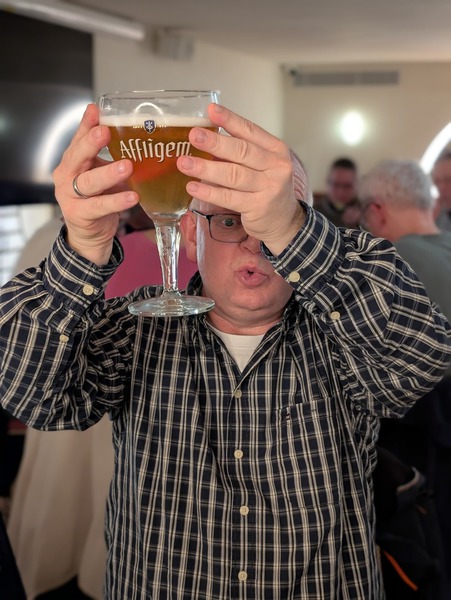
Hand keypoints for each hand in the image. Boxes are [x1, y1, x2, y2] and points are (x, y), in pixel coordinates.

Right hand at [52, 104, 138, 264]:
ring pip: (88, 183)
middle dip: (91, 143)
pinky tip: (132, 197)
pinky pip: (100, 206)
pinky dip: (117, 201)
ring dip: (108, 174)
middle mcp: (66, 176)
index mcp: (72, 161)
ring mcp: (70, 196)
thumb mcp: (100, 173)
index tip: (96, 110)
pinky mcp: (79, 215)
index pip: (78, 139)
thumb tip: (133, 132)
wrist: (90, 235)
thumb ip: (110, 155)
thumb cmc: (97, 199)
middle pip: (77, 156)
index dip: (86, 124)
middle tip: (106, 132)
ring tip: (127, 166)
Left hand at [177, 104, 304, 254]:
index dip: (230, 120)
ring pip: (233, 175)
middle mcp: (275, 167)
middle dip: (215, 143)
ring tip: (185, 163)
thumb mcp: (262, 165)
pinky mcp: (258, 207)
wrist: (284, 221)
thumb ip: (240, 153)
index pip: (251, 131)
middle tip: (194, 135)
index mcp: (276, 150)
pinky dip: (209, 192)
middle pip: (242, 151)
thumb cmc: (267, 188)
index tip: (211, 110)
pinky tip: (193, 187)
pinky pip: (229, 197)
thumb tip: (206, 138)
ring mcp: (268, 188)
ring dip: (206, 169)